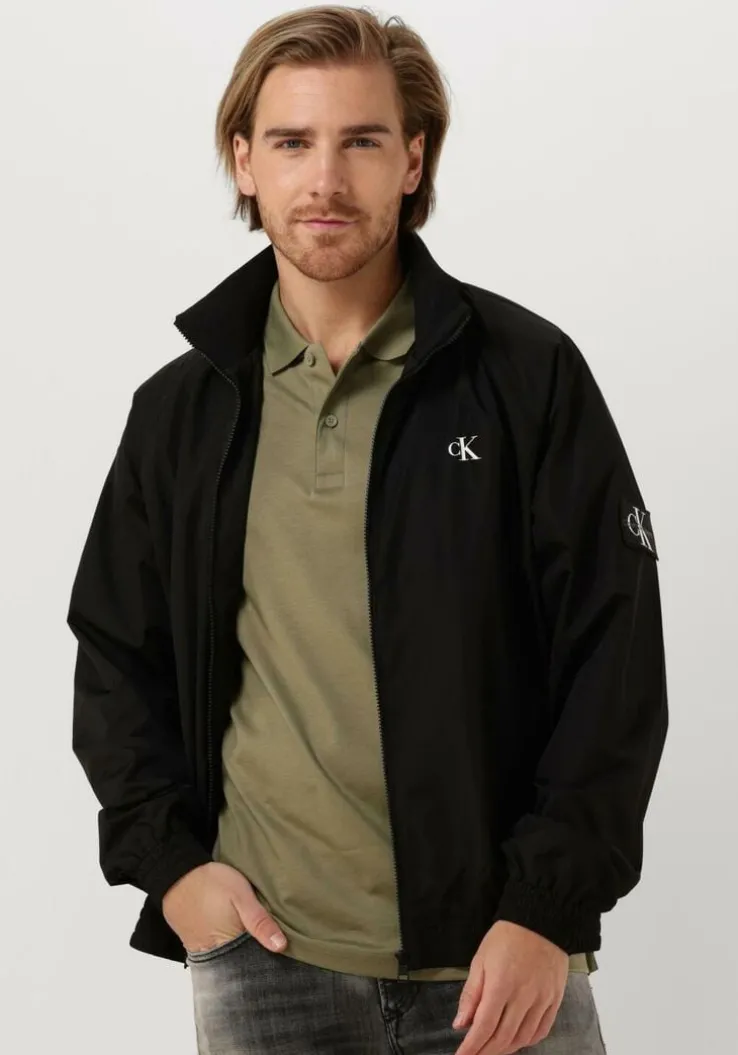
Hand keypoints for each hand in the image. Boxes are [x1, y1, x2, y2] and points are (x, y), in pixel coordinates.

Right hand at [161, 861, 287, 954]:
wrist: (176, 874)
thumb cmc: (211, 882)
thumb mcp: (241, 896)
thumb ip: (260, 921)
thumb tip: (281, 946)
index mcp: (228, 945)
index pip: (251, 964)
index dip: (265, 959)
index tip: (279, 954)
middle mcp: (212, 954)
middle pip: (238, 963)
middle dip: (251, 957)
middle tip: (266, 944)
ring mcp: (200, 950)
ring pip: (224, 958)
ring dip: (236, 952)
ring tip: (249, 940)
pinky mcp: (191, 942)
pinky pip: (210, 951)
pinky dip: (221, 946)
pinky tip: (230, 935)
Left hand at [452, 921, 568, 1054]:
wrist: (541, 920)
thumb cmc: (507, 937)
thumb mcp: (480, 959)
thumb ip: (471, 994)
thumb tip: (460, 1024)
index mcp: (500, 985)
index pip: (484, 1027)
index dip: (471, 1047)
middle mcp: (523, 997)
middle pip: (502, 1037)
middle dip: (485, 1051)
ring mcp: (541, 1000)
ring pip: (522, 1038)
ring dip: (505, 1049)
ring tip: (491, 1050)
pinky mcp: (554, 1000)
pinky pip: (541, 1031)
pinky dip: (527, 1042)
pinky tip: (516, 1042)